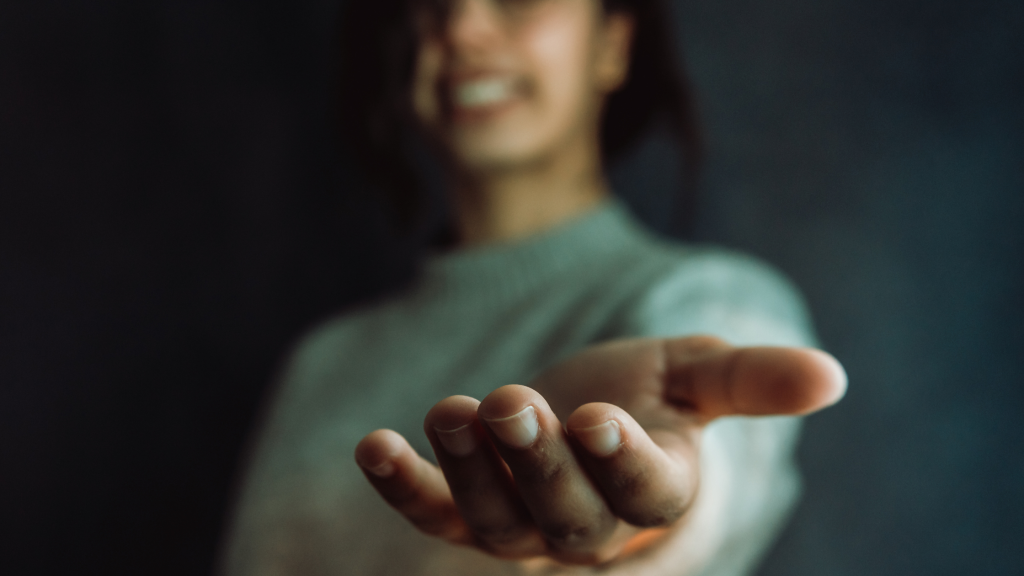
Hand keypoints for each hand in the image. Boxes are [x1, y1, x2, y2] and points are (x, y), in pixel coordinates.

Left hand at [354, 336, 846, 568]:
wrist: (583, 416)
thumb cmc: (650, 396)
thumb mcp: (697, 374)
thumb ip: (755, 379)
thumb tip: (834, 376)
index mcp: (656, 490)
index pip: (646, 493)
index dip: (624, 462)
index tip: (602, 418)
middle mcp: (591, 523)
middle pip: (566, 516)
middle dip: (538, 465)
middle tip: (514, 404)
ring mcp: (524, 525)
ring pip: (495, 520)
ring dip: (467, 470)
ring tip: (452, 411)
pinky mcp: (467, 509)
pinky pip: (433, 512)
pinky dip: (403, 486)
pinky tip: (372, 446)